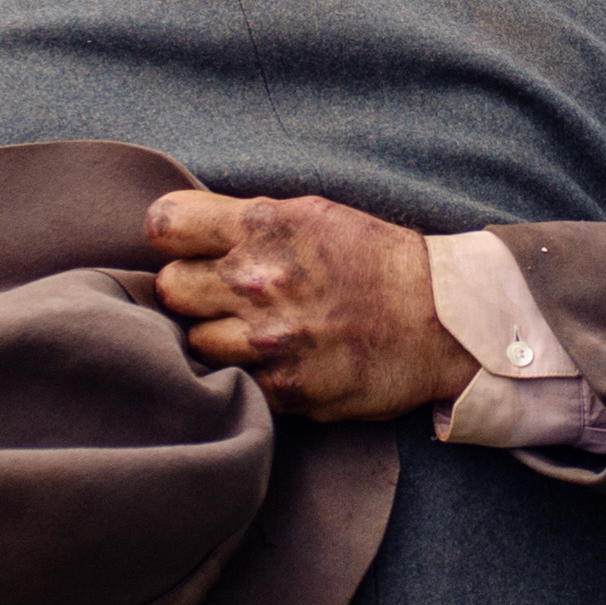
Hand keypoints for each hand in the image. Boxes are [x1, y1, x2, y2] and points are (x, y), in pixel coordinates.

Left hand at [147, 190, 481, 421]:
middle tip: (223, 297)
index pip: (164, 225)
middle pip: (169, 288)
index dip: (172, 238)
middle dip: (191, 292)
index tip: (188, 249)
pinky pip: (232, 382)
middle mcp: (259, 281)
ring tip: (253, 332)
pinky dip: (246, 375)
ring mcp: (269, 340)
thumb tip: (184, 235)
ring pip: (193, 342)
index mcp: (264, 226)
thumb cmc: (375, 261)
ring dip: (217, 338)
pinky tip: (276, 361)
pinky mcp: (284, 389)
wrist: (441, 321)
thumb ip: (247, 222)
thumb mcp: (313, 215)